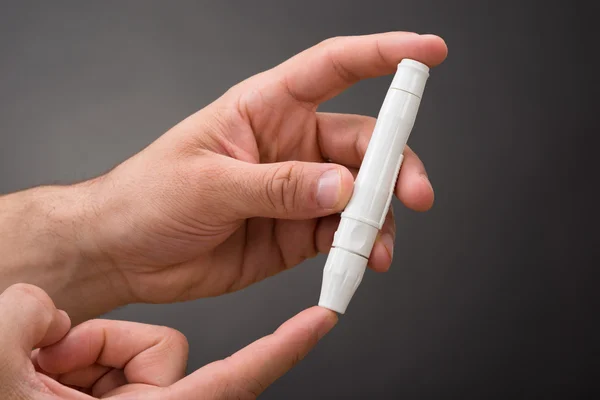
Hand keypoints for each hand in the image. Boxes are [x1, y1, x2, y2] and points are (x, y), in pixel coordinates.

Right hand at [0, 284, 336, 398]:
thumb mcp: (1, 370)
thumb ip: (27, 326)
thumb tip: (47, 313)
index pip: (233, 381)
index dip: (281, 349)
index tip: (321, 320)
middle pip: (163, 353)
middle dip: (113, 348)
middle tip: (55, 356)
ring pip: (142, 347)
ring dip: (90, 349)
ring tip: (42, 366)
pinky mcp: (121, 392)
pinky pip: (122, 352)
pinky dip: (87, 352)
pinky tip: (49, 366)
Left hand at [78, 32, 446, 305]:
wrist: (126, 254)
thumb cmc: (148, 198)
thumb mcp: (209, 185)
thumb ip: (276, 186)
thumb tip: (339, 187)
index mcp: (265, 109)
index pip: (333, 68)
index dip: (383, 54)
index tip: (426, 53)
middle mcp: (290, 145)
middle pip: (363, 141)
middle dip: (393, 166)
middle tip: (411, 194)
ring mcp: (298, 191)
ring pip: (361, 193)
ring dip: (379, 216)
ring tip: (376, 245)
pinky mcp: (298, 232)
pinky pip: (342, 234)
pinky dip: (359, 247)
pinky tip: (360, 260)